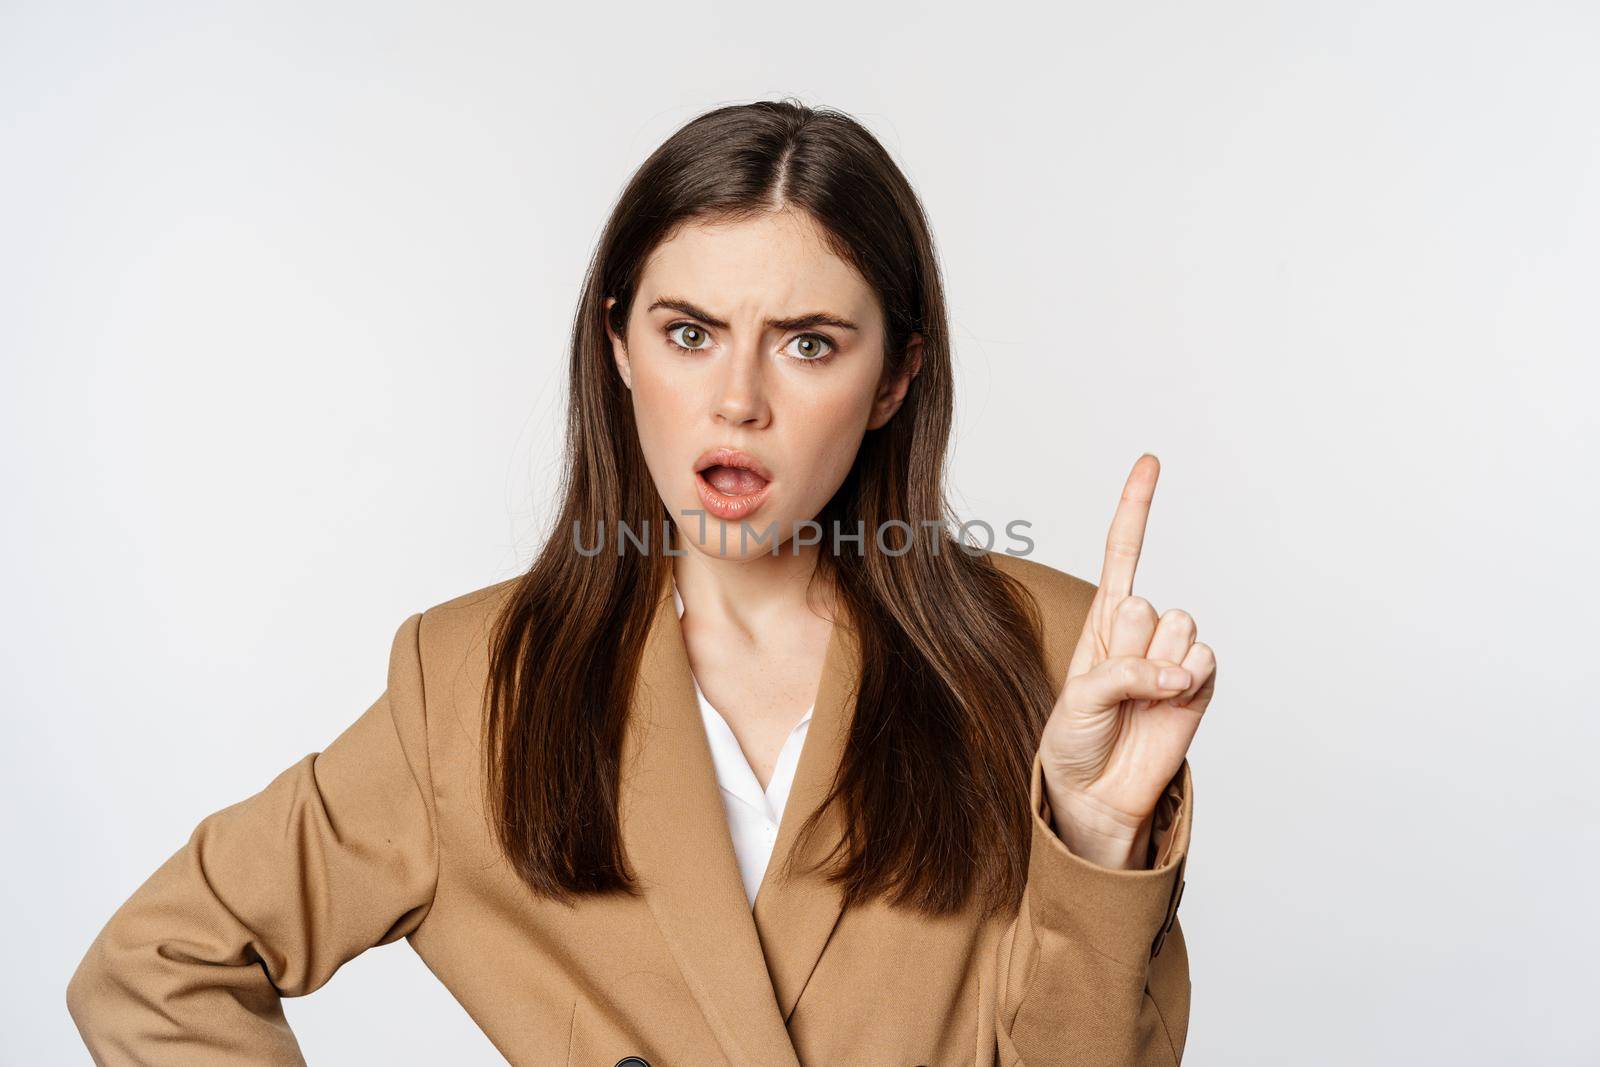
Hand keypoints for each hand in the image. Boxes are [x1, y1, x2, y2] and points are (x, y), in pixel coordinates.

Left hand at [1037, 453, 1215, 868]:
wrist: (1098, 793)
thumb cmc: (1076, 740)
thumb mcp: (1078, 700)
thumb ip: (1122, 672)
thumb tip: (1179, 671)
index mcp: (1104, 620)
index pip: (1124, 552)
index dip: (1136, 506)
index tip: (1151, 461)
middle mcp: (1141, 630)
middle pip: (1145, 604)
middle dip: (1126, 647)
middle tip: (1114, 686)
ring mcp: (1174, 655)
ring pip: (1178, 628)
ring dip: (1155, 667)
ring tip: (1139, 700)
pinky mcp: (1201, 683)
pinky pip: (1205, 658)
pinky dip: (1186, 680)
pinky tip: (1169, 702)